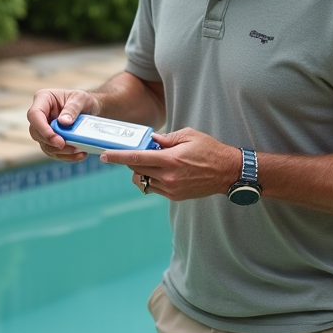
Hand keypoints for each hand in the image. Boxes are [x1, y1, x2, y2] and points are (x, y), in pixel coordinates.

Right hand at [27, 87, 101, 162]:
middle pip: (36, 132)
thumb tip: (63, 122)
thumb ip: (72, 108)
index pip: (34, 115)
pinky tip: (79, 154)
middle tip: (67, 145)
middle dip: (51, 142)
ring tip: (78, 150)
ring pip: (44, 145)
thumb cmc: (82, 100)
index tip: (56, 139)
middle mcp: (40, 115)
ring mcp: (44, 129)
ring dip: (60, 151)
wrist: (89, 108)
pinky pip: (54, 151)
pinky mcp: (50, 140)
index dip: (42, 128)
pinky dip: (66, 155)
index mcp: (43, 99)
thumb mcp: (81, 99)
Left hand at [101, 128, 240, 200]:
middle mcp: (168, 176)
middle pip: (137, 170)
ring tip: (155, 162)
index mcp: (170, 159)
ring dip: (143, 171)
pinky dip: (153, 179)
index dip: (118, 157)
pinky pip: (154, 188)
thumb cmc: (209, 150)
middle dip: (132, 161)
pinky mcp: (174, 196)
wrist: (227, 172)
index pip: (136, 158)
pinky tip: (164, 171)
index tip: (104, 156)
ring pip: (144, 180)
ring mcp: (171, 189)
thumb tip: (150, 140)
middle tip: (137, 152)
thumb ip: (166, 138)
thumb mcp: (188, 135)